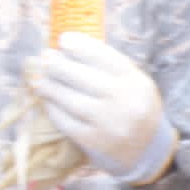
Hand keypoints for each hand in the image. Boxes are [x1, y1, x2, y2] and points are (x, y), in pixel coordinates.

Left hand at [28, 32, 178, 182]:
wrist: (148, 150)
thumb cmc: (135, 108)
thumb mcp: (134, 83)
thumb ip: (108, 67)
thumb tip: (69, 48)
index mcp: (135, 81)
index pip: (104, 57)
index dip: (80, 46)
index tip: (63, 39)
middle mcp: (124, 100)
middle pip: (82, 76)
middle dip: (58, 64)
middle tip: (45, 58)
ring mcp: (108, 123)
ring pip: (70, 99)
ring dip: (50, 86)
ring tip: (41, 79)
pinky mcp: (94, 141)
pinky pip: (65, 121)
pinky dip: (53, 108)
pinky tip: (47, 100)